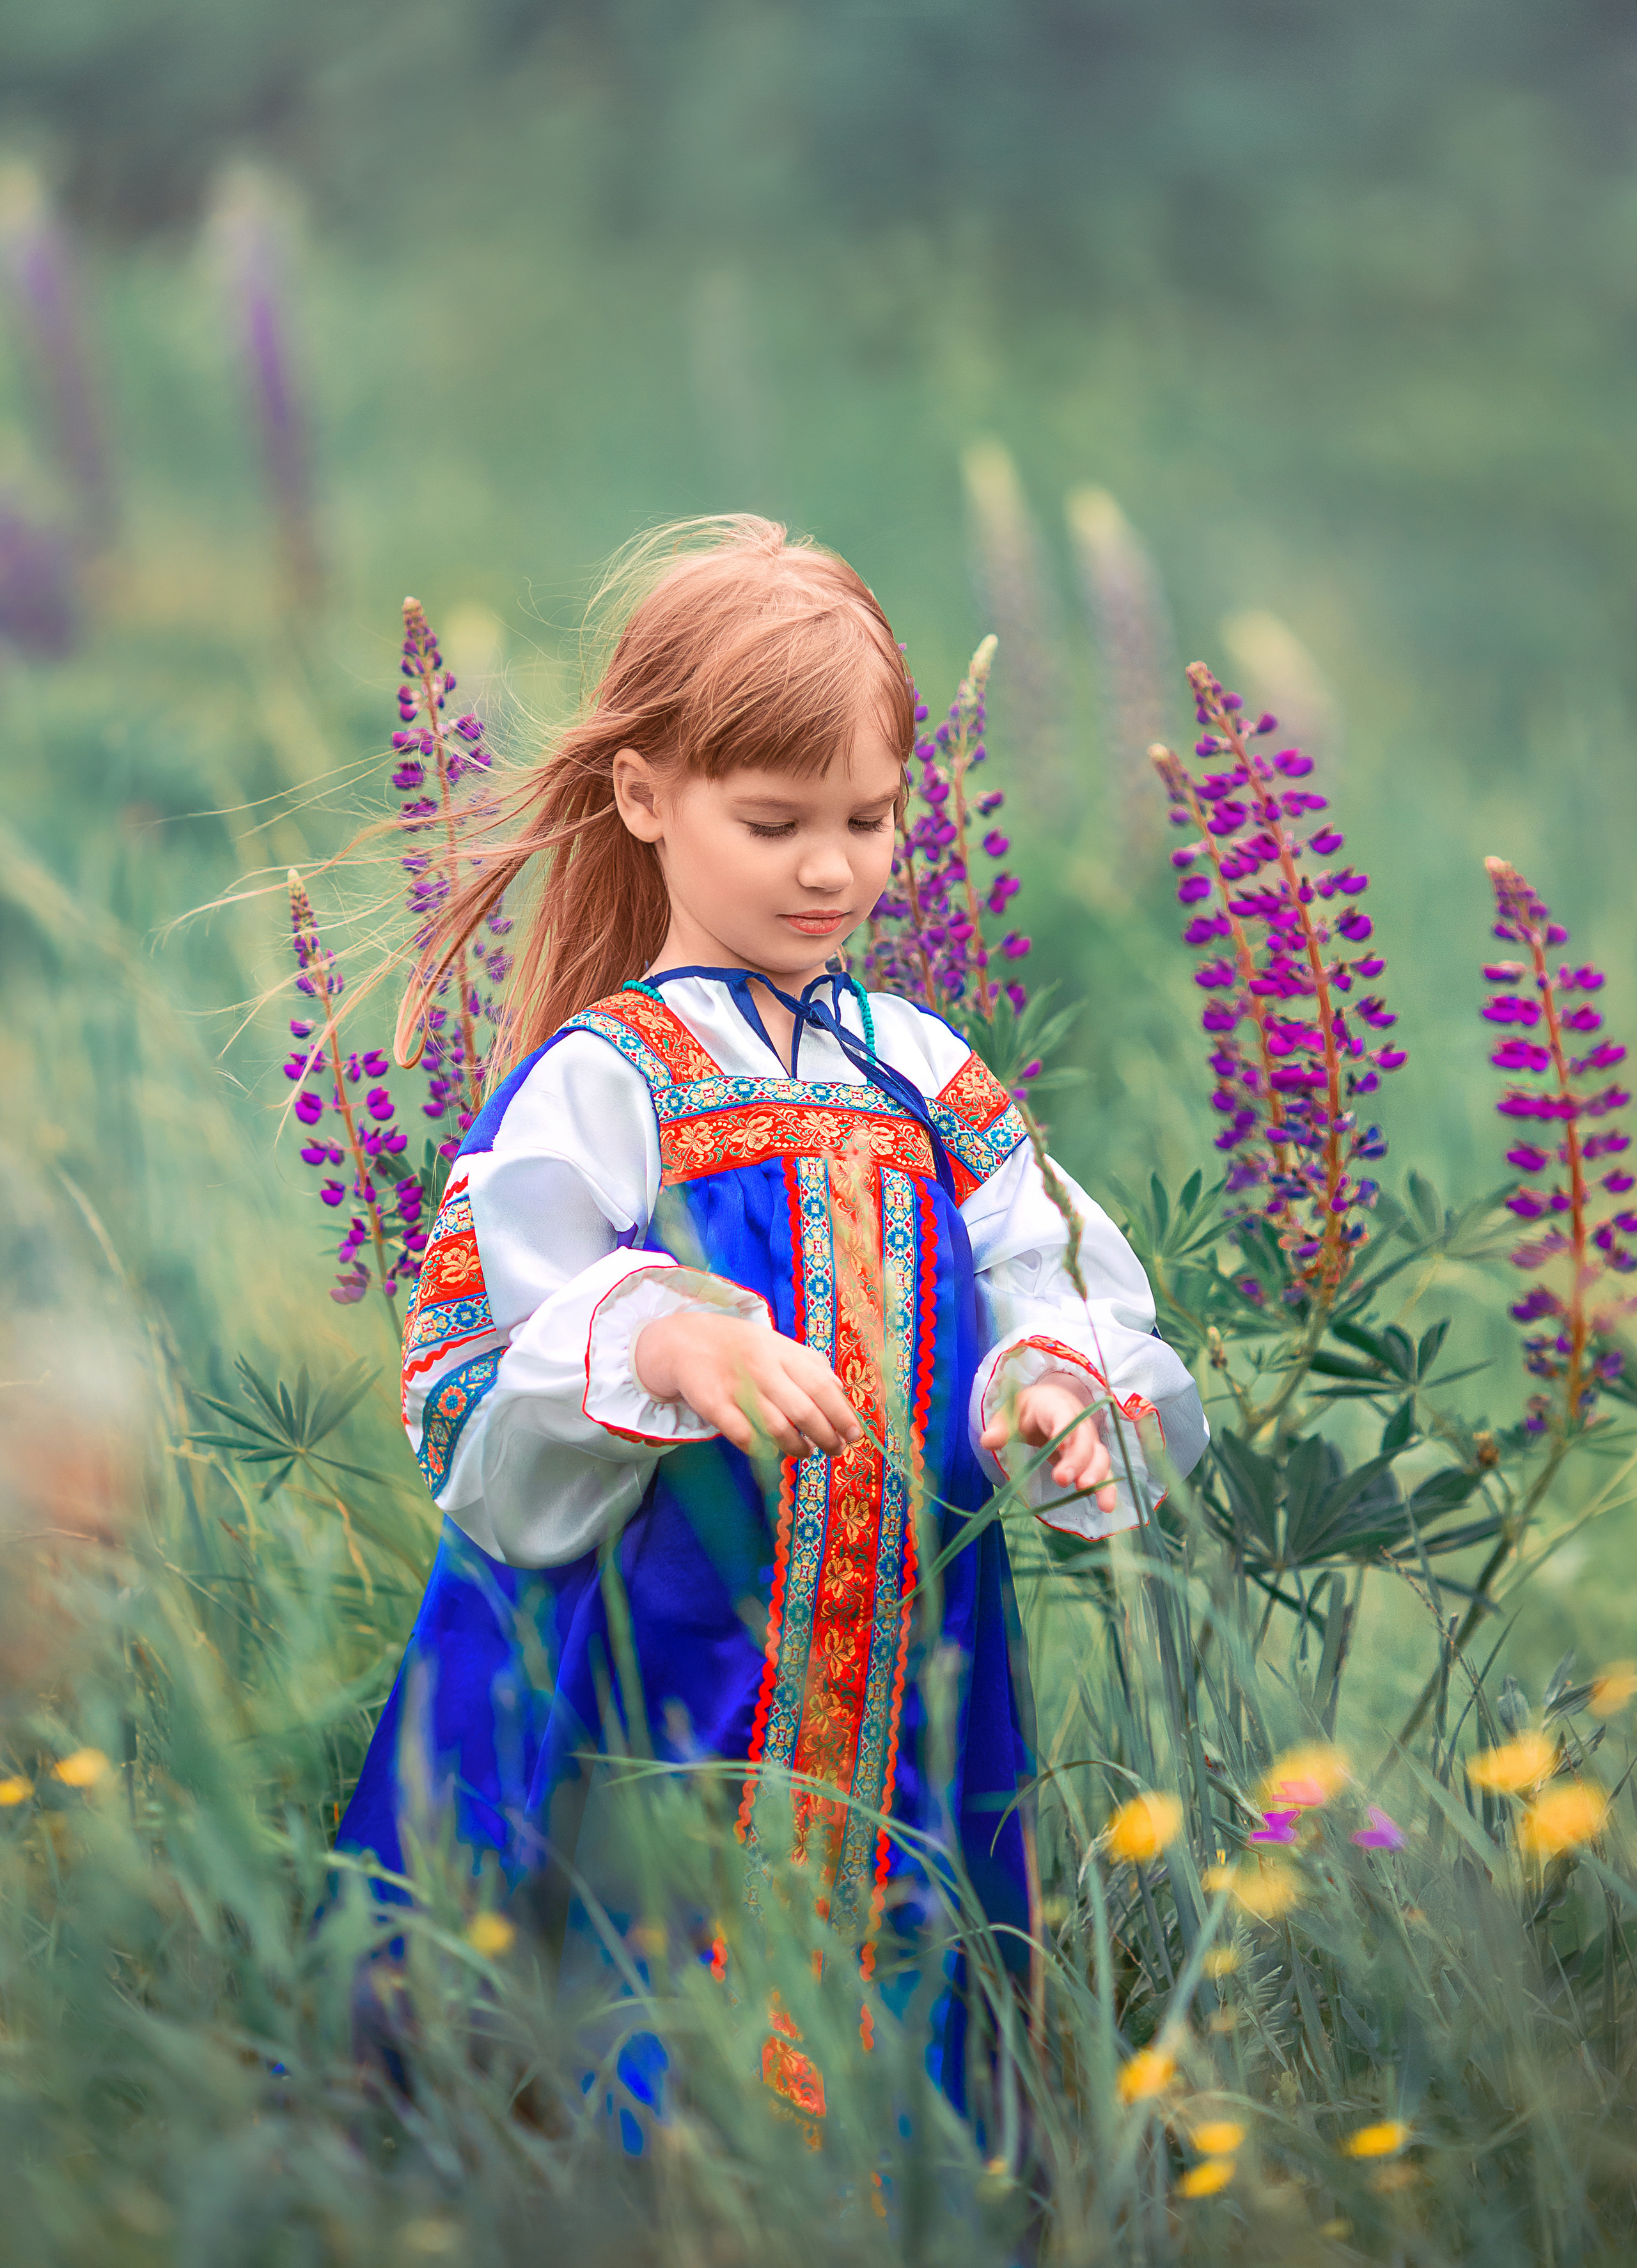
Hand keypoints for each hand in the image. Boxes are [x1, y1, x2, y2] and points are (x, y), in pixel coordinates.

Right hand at [633, 1312, 861, 1459]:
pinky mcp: (713, 1404)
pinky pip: (743, 1435)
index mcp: (782, 1352)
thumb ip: (810, 1364)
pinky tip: (771, 1452)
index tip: (855, 1434)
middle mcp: (762, 1367)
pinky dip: (761, 1449)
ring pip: (776, 1427)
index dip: (841, 1414)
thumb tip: (841, 1391)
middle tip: (836, 1450)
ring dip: (797, 1447)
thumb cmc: (740, 1347)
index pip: (821, 1386)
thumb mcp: (776, 1345)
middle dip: (826, 1436)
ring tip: (806, 1452)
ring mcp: (737, 1386)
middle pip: (803, 1409)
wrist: (683, 1341)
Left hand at [981, 1368, 1117, 1514]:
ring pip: (1099, 1455)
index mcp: (1055, 1406)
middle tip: (1062, 1479)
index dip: (1064, 1431)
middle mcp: (1078, 1423)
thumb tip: (988, 1441)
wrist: (1051, 1403)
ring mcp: (1088, 1441)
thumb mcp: (1012, 1412)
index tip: (1060, 1447)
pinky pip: (1104, 1472)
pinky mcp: (1092, 1459)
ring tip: (1084, 1490)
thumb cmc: (1029, 1410)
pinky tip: (1106, 1506)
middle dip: (1076, 1459)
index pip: (1064, 1416)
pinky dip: (1107, 1488)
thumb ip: (1001, 1427)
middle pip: (1084, 1439)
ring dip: (1095, 1473)